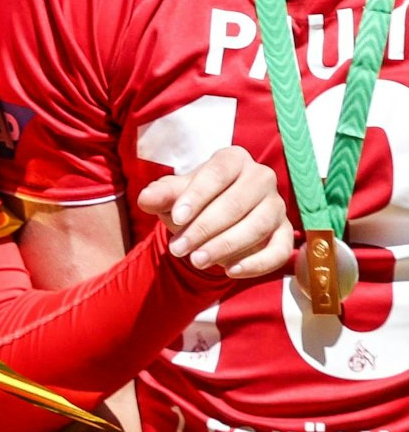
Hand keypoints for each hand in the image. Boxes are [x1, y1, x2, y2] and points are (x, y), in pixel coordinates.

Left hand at [138, 146, 293, 277]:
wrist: (211, 221)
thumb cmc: (191, 202)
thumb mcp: (172, 196)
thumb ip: (161, 195)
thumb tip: (146, 199)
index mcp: (233, 159)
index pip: (217, 174)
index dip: (197, 196)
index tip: (177, 218)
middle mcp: (261, 177)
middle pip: (236, 203)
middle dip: (204, 228)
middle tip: (178, 249)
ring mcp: (277, 205)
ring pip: (256, 226)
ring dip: (225, 246)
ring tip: (197, 261)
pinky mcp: (285, 232)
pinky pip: (279, 250)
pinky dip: (257, 263)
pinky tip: (231, 271)